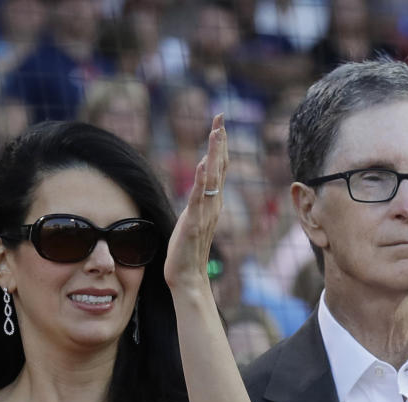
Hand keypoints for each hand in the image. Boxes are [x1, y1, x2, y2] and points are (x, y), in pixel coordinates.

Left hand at [164, 114, 227, 291]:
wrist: (187, 277)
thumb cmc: (188, 249)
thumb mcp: (193, 218)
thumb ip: (199, 199)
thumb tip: (200, 177)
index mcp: (212, 203)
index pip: (218, 169)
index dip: (219, 146)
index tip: (219, 123)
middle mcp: (213, 205)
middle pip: (219, 168)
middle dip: (219, 142)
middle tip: (219, 117)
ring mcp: (205, 214)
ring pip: (212, 178)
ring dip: (213, 154)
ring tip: (216, 132)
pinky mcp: (194, 224)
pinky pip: (198, 199)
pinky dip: (200, 181)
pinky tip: (201, 165)